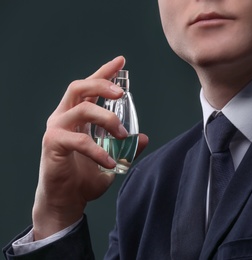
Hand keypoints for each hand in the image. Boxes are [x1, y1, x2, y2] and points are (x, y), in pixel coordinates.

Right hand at [32, 56, 148, 239]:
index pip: (89, 87)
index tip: (121, 62)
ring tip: (122, 134)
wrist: (67, 201)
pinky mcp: (52, 144)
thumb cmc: (85, 178)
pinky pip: (79, 140)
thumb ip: (126, 147)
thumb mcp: (112, 159)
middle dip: (102, 83)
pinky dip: (98, 150)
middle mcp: (64, 117)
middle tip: (122, 92)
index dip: (104, 72)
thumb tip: (143, 137)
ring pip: (82, 108)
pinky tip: (110, 162)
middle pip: (79, 87)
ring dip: (107, 118)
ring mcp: (56, 129)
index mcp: (77, 115)